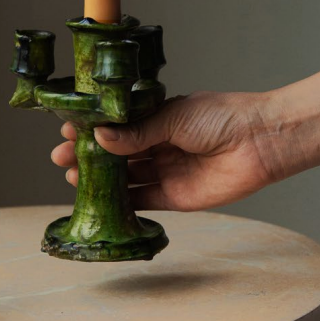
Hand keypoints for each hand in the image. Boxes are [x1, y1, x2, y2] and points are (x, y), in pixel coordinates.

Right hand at [50, 61, 319, 211]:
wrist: (259, 142)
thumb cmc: (222, 118)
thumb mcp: (174, 116)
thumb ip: (138, 131)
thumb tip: (100, 137)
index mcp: (160, 118)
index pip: (119, 125)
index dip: (93, 128)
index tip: (67, 128)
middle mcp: (161, 145)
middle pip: (117, 154)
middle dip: (88, 155)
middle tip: (60, 156)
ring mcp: (167, 171)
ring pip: (125, 178)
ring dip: (100, 179)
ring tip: (72, 177)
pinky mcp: (176, 197)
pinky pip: (143, 202)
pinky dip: (121, 203)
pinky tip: (98, 202)